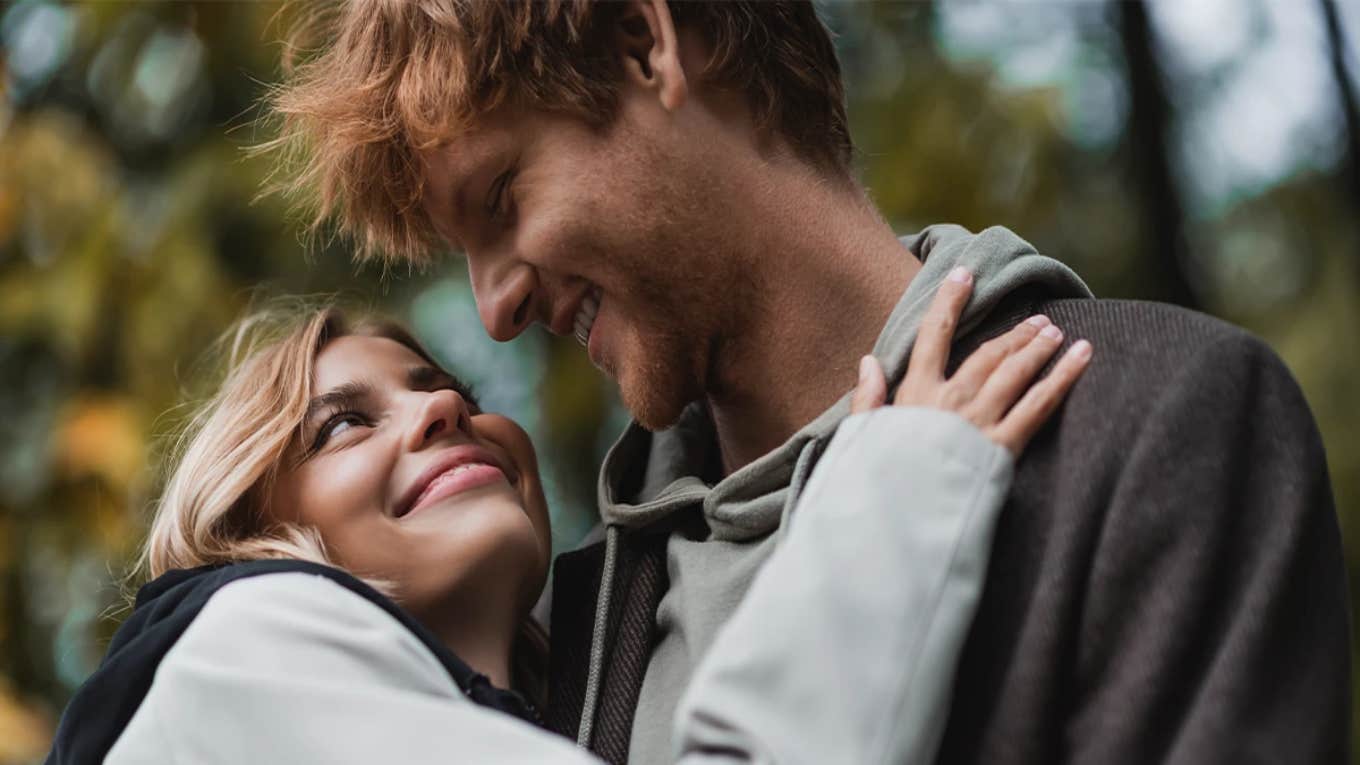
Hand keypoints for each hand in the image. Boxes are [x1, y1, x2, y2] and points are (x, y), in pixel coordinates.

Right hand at [850, 266, 1091, 454]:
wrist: (900, 518)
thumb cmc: (881, 478)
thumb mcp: (864, 436)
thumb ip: (868, 398)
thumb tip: (868, 361)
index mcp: (917, 393)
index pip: (933, 336)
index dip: (949, 302)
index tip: (964, 275)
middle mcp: (952, 399)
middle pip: (988, 354)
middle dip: (1013, 334)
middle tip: (1036, 320)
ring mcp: (980, 420)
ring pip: (1016, 371)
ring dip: (1037, 347)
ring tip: (1055, 332)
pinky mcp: (1003, 445)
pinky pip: (1040, 405)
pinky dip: (1063, 377)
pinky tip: (1082, 356)